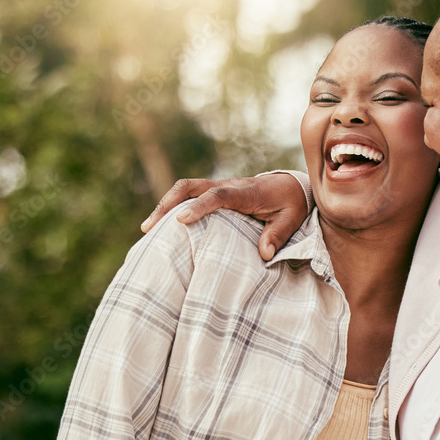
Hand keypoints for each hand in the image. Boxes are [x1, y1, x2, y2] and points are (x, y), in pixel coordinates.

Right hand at [140, 174, 307, 259]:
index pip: (218, 196)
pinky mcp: (216, 192)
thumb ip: (278, 235)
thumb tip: (264, 254)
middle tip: (149, 227)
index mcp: (246, 192)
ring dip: (165, 205)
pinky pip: (190, 194)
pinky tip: (164, 226)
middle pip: (191, 186)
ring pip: (186, 188)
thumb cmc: (291, 204)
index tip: (181, 220)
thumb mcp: (291, 219)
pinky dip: (174, 206)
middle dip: (167, 204)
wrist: (291, 186)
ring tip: (148, 229)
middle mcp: (228, 185)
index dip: (199, 206)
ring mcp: (219, 186)